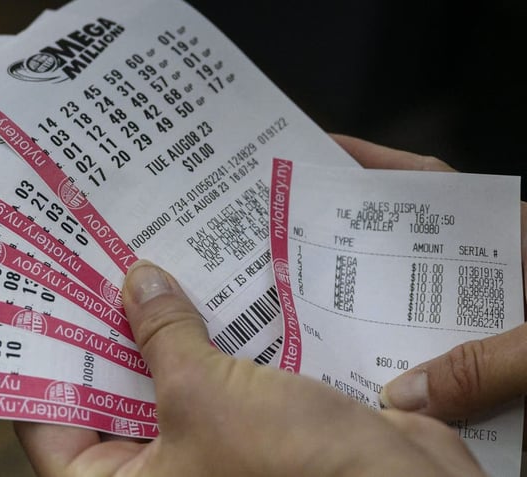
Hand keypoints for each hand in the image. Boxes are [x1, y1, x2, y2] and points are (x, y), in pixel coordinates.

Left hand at [15, 259, 483, 475]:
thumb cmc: (295, 471)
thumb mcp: (205, 397)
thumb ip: (162, 336)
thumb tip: (137, 283)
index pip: (51, 426)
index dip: (42, 363)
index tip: (37, 301)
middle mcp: (159, 472)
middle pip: (109, 392)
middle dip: (107, 330)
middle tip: (93, 263)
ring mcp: (206, 447)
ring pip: (166, 376)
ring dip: (162, 324)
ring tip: (144, 258)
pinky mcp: (250, 425)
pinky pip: (215, 372)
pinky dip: (210, 332)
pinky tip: (205, 280)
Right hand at [330, 134, 526, 430]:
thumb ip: (491, 360)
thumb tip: (409, 395)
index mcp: (516, 239)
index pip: (432, 187)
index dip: (373, 166)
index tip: (320, 154)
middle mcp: (500, 278)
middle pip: (414, 255)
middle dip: (355, 255)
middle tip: (292, 254)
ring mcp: (501, 322)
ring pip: (428, 320)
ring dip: (385, 331)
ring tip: (326, 332)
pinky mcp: (510, 368)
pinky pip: (456, 375)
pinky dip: (429, 388)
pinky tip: (395, 401)